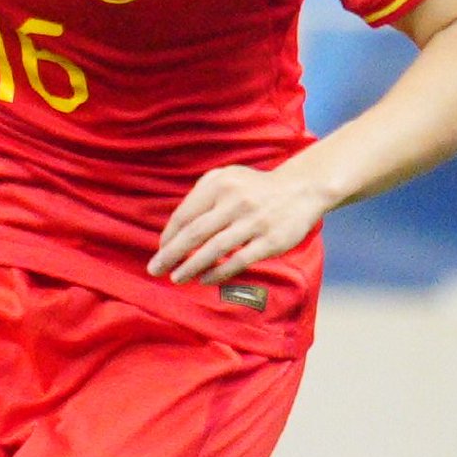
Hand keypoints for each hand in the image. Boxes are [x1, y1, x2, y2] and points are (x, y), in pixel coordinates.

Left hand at [149, 157, 338, 284]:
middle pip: (195, 233)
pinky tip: (204, 280)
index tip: (160, 251)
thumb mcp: (228, 177)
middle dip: (171, 254)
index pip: (186, 214)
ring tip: (177, 278)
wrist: (301, 189)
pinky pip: (239, 260)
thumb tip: (175, 229)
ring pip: (215, 249)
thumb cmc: (255, 188)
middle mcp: (236, 201)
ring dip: (191, 266)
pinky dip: (219, 272)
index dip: (169, 236)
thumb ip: (201, 195)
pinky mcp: (271, 240)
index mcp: (221, 183)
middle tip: (155, 270)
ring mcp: (254, 221)